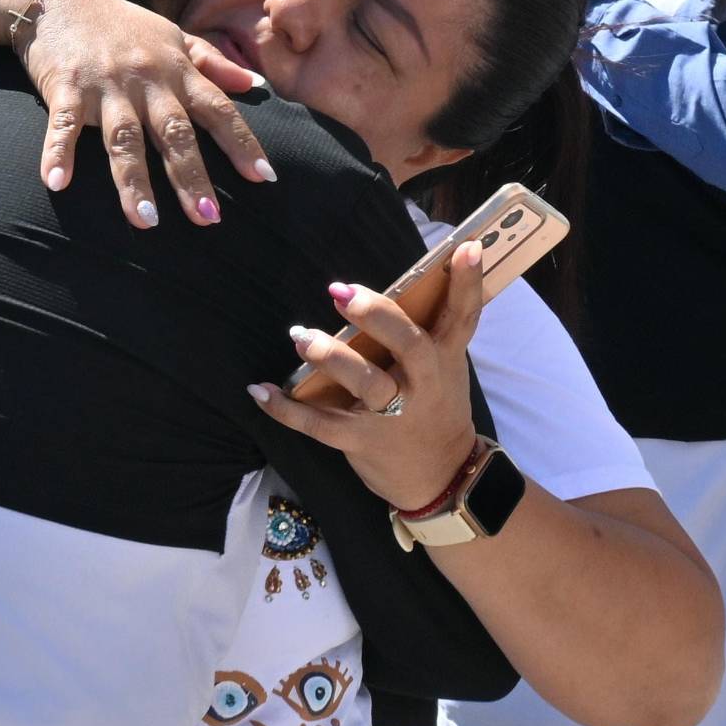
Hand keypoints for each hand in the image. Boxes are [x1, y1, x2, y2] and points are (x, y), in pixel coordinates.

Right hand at [20, 0, 274, 228]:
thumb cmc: (121, 24)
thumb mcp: (172, 36)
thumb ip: (212, 63)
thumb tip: (254, 86)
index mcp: (176, 70)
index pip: (217, 108)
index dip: (241, 142)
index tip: (264, 176)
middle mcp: (146, 80)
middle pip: (174, 133)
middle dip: (191, 176)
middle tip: (208, 218)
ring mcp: (106, 85)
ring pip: (124, 138)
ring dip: (133, 180)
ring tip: (146, 220)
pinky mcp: (65, 88)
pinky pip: (64, 125)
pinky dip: (58, 153)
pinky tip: (57, 184)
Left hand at [246, 243, 487, 511]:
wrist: (441, 477)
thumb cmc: (435, 408)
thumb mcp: (445, 368)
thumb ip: (427, 330)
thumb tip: (407, 280)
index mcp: (444, 359)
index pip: (463, 316)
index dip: (466, 283)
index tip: (465, 248)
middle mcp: (423, 384)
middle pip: (409, 345)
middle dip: (377, 317)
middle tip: (342, 293)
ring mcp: (393, 416)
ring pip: (365, 384)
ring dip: (331, 357)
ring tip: (301, 336)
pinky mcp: (361, 441)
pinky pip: (320, 425)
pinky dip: (286, 409)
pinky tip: (260, 390)